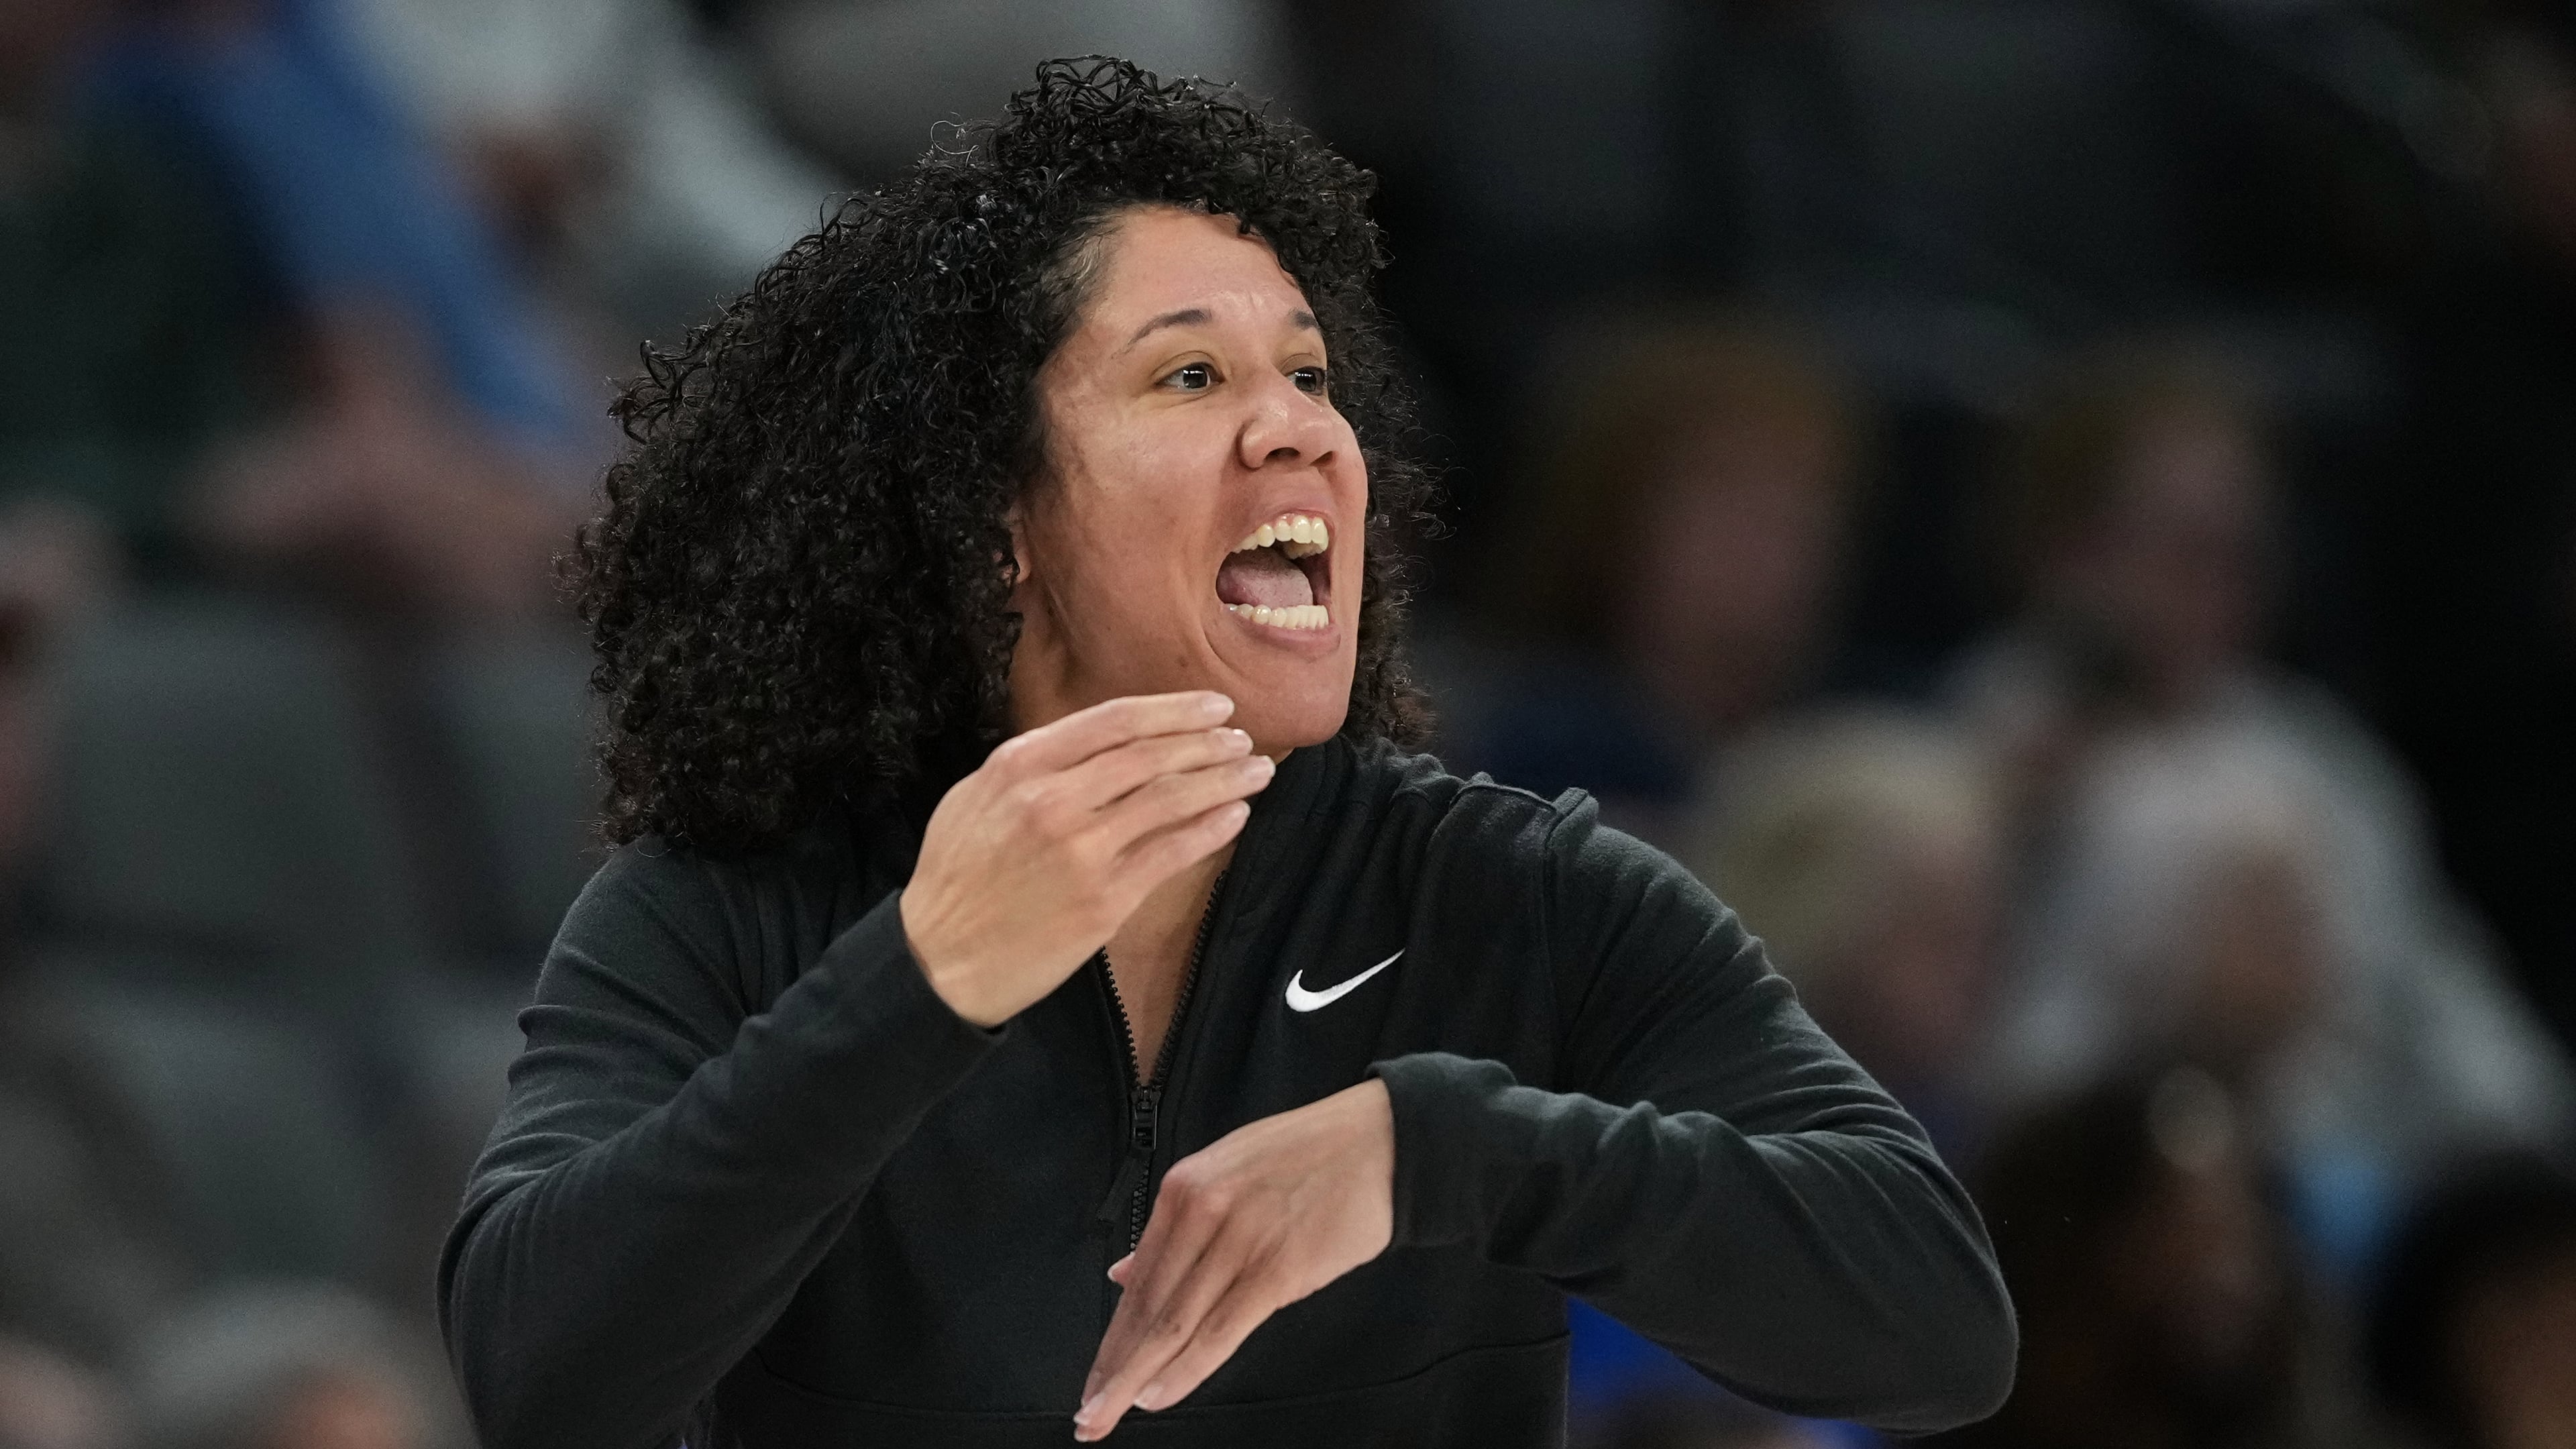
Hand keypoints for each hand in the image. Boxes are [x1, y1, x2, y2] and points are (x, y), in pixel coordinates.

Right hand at [900, 691, 1272, 1026]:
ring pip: (1171, 799)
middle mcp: (1053, 798)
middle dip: (1209, 742)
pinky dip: (1211, 829)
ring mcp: (1082, 850)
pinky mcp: (1104, 898)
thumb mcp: (975, 797)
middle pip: (1152, 755)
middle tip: (1243, 739)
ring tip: (1256, 772)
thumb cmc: (956, 878)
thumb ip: (1034, 765)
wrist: (938, 960)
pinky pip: (1172, 852)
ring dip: (1224, 781)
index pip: (1115, 720)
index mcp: (1020, 764)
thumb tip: (1100, 743)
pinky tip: (1236, 816)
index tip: (1214, 705)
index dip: (1173, 709)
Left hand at [1073, 1078, 1394, 1440]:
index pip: (1138, 1280)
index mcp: (1184, 1189)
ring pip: (1174, 1323)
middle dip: (1113, 1368)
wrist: (1379, 1142)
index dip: (1112, 1338)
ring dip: (1136, 1377)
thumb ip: (1176, 1225)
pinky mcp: (1279, 1268)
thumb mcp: (1225, 1171)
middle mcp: (1202, 1212)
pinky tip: (1159, 1394)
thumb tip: (1124, 1272)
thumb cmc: (1306, 1156)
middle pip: (1147, 1307)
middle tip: (1087, 1415)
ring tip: (1109, 1415)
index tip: (1095, 1377)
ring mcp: (1239, 1241)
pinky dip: (1185, 1368)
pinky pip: (1222, 1329)